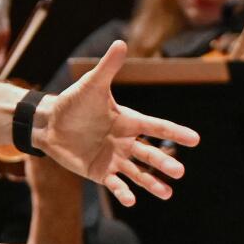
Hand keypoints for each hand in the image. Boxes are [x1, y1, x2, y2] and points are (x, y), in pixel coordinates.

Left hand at [40, 40, 199, 206]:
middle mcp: (125, 141)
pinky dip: (124, 192)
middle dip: (164, 163)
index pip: (156, 127)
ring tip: (167, 193)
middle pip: (149, 154)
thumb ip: (108, 68)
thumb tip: (120, 42)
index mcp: (128, 120)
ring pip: (138, 173)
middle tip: (179, 172)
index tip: (194, 139)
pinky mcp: (100, 172)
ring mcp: (114, 158)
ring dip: (152, 183)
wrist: (49, 123)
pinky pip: (115, 184)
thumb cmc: (73, 102)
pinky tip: (131, 200)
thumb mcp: (91, 85)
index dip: (175, 133)